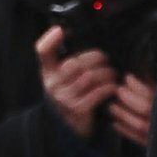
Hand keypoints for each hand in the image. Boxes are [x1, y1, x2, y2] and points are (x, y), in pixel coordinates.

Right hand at [35, 25, 118, 139]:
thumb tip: (81, 37)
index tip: (60, 30)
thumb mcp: (62, 76)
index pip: (42, 52)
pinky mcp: (78, 109)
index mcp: (48, 72)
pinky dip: (110, 87)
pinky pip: (98, 93)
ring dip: (107, 73)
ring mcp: (64, 98)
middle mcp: (53, 84)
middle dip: (96, 58)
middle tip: (106, 60)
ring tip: (113, 74)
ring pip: (90, 77)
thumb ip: (68, 59)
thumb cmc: (70, 94)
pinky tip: (114, 87)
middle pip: (75, 63)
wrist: (67, 126)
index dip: (50, 39)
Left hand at [109, 74, 154, 147]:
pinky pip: (139, 139)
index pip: (152, 94)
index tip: (128, 78)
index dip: (137, 85)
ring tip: (113, 106)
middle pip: (146, 108)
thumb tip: (143, 73)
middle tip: (118, 90)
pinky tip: (116, 124)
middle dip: (128, 98)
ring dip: (123, 114)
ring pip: (140, 125)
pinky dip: (125, 131)